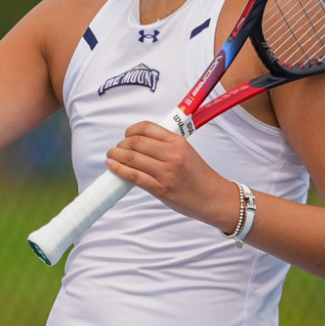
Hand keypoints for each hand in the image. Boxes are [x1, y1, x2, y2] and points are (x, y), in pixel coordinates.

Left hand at [105, 122, 239, 230]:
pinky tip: (112, 166)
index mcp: (178, 142)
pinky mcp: (160, 189)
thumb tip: (139, 142)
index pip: (147, 128)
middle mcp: (171, 155)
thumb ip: (166, 145)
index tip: (126, 135)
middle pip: (135, 143)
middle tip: (116, 148)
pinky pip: (134, 176)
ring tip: (111, 156)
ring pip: (131, 158)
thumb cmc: (199, 175)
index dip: (131, 130)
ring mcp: (165, 172)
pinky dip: (119, 170)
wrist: (213, 197)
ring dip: (116, 155)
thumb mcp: (186, 151)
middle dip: (121, 144)